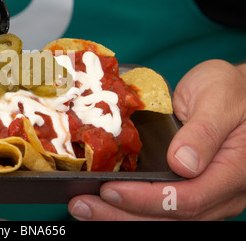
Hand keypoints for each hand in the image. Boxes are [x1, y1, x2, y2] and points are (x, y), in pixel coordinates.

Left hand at [69, 60, 245, 219]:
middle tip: (82, 205)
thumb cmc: (231, 91)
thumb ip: (204, 131)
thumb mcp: (219, 98)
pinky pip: (161, 208)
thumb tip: (183, 163)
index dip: (145, 198)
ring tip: (84, 208)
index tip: (110, 189)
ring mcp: (206, 195)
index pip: (186, 198)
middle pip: (169, 217)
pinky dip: (130, 209)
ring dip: (120, 217)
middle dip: (121, 214)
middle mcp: (221, 192)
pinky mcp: (190, 190)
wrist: (237, 94)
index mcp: (233, 171)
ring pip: (163, 219)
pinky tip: (104, 204)